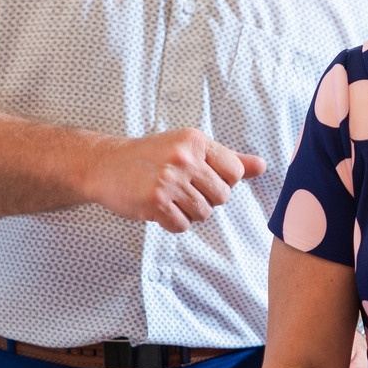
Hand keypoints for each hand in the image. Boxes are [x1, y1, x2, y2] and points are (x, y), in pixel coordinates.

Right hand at [92, 129, 265, 232]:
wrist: (105, 165)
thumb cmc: (152, 157)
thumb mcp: (190, 148)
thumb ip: (228, 158)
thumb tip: (262, 166)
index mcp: (196, 141)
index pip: (235, 173)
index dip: (222, 182)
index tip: (200, 178)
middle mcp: (184, 158)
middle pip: (222, 196)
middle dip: (205, 199)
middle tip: (182, 189)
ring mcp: (170, 180)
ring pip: (203, 213)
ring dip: (188, 212)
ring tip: (170, 198)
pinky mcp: (155, 202)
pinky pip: (182, 226)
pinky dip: (172, 223)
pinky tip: (159, 208)